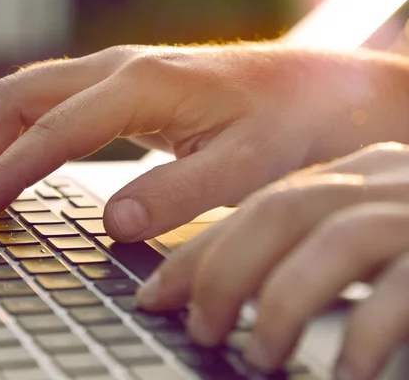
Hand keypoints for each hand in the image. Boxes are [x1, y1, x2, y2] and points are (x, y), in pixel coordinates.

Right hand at [0, 42, 408, 241]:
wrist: (315, 90)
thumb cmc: (287, 123)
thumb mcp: (243, 167)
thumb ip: (177, 194)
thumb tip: (112, 222)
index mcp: (142, 86)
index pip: (52, 132)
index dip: (8, 174)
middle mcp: (122, 68)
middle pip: (22, 94)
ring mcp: (123, 71)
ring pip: (34, 90)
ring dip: (1, 133)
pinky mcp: (130, 84)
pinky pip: (59, 98)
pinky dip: (29, 127)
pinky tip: (33, 158)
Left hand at [137, 142, 408, 378]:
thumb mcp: (354, 248)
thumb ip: (300, 259)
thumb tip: (212, 300)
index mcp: (349, 178)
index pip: (255, 207)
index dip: (199, 253)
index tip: (155, 296)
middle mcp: (383, 181)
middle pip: (281, 211)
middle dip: (224, 273)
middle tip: (200, 329)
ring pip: (333, 240)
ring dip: (283, 304)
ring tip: (260, 358)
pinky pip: (405, 286)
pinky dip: (367, 331)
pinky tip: (348, 371)